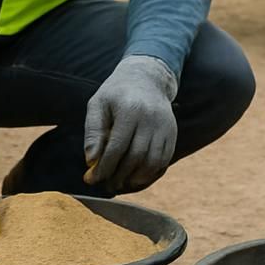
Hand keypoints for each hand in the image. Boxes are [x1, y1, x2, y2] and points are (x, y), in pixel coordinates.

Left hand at [83, 56, 177, 191]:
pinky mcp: (172, 134)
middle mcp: (151, 119)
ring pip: (153, 163)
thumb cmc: (116, 93)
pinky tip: (135, 179)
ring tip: (120, 184)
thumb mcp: (98, 104)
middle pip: (136, 157)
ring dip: (136, 180)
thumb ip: (93, 132)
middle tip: (105, 185)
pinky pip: (164, 162)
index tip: (92, 179)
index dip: (104, 167)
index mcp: (130, 109)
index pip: (117, 147)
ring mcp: (165, 127)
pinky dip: (150, 175)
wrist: (147, 78)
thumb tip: (91, 160)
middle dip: (119, 176)